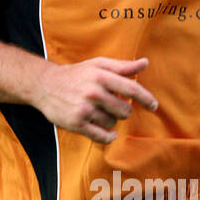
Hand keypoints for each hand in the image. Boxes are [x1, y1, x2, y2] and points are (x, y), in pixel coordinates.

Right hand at [33, 56, 157, 143]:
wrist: (45, 85)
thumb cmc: (76, 74)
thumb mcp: (98, 65)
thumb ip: (122, 66)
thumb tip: (145, 63)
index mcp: (101, 76)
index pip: (131, 89)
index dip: (146, 99)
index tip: (154, 106)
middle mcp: (93, 92)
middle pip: (124, 110)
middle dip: (122, 110)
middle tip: (112, 105)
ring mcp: (84, 109)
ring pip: (112, 123)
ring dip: (110, 120)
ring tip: (99, 112)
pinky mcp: (76, 123)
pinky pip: (102, 136)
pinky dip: (108, 136)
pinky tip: (108, 133)